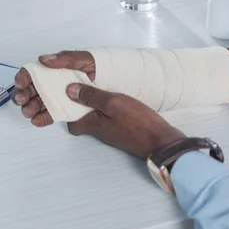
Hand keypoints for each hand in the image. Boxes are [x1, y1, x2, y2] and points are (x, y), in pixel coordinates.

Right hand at [11, 51, 95, 126]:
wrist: (113, 79)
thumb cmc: (97, 65)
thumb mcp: (81, 58)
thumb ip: (63, 59)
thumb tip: (44, 59)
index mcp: (52, 69)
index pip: (31, 73)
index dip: (22, 78)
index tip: (20, 84)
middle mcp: (51, 83)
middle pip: (30, 90)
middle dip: (22, 96)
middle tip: (22, 100)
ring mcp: (57, 96)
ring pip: (37, 103)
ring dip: (30, 108)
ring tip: (29, 112)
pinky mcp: (64, 108)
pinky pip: (50, 114)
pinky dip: (42, 118)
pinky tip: (37, 120)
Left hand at [64, 84, 184, 158]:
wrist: (163, 141)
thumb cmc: (138, 123)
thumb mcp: (112, 103)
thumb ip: (90, 96)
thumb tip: (68, 90)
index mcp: (92, 125)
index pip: (71, 123)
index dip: (66, 111)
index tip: (65, 95)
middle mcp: (100, 131)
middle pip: (82, 120)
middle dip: (79, 105)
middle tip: (80, 87)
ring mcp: (112, 132)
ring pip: (96, 118)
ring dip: (93, 105)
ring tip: (95, 88)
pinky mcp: (124, 130)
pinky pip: (109, 118)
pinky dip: (107, 108)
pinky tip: (113, 98)